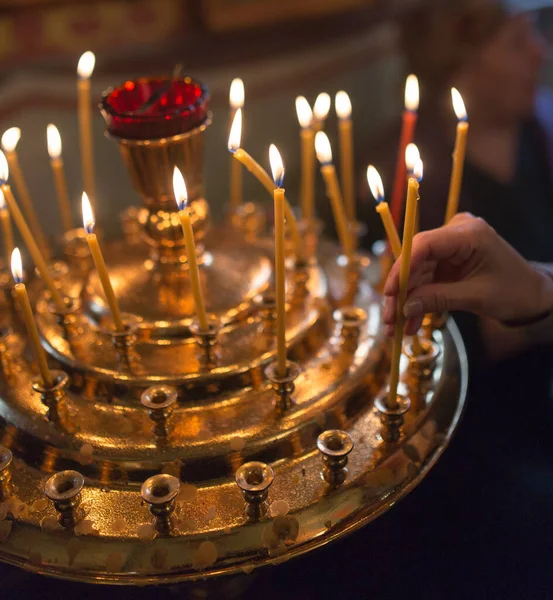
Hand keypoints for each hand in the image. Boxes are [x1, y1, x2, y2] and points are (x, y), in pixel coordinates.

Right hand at [383, 213, 552, 334]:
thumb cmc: (513, 292)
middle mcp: (455, 234)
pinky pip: (425, 280)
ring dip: (406, 301)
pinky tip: (410, 323)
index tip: (389, 293)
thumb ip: (439, 299)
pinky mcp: (446, 262)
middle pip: (416, 260)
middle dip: (401, 291)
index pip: (424, 244)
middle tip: (389, 318)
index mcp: (469, 233)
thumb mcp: (476, 297)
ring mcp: (449, 248)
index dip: (402, 268)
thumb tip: (405, 308)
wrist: (531, 296)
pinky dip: (418, 301)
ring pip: (416, 273)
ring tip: (395, 328)